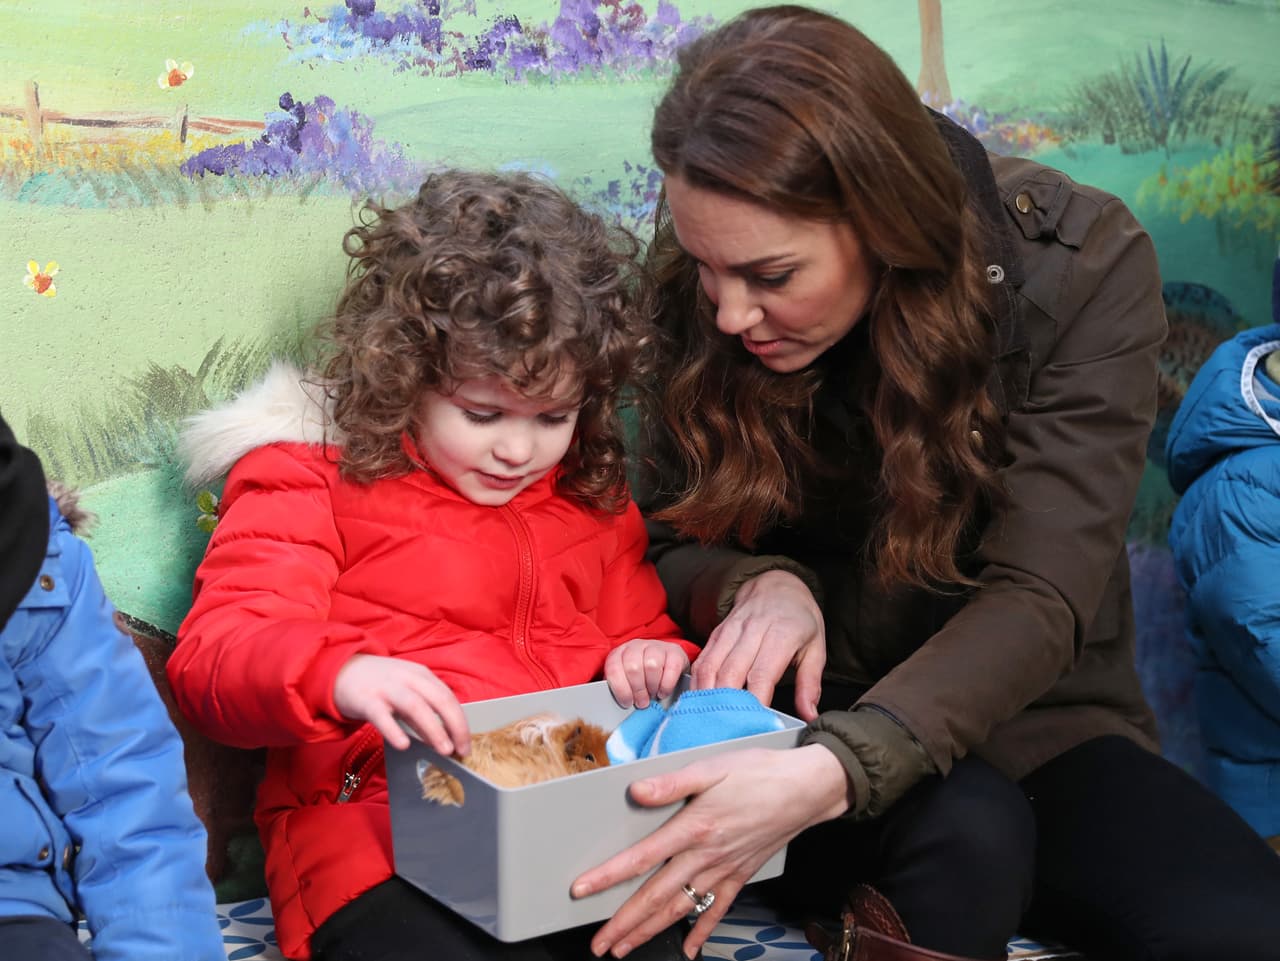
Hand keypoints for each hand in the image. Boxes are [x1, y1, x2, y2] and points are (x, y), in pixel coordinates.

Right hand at [333, 654, 470, 755]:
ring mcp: (387, 688)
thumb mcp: (405, 691)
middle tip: (462, 751)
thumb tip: (444, 738)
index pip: (448, 698)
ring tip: (444, 750)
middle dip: (455, 726)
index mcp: (421, 675)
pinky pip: (382, 715)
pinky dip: (394, 730)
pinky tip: (404, 745)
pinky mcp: (366, 699)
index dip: (460, 722)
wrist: (340, 670)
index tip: (466, 745)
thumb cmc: (379, 684)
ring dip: (433, 728)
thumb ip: (423, 712)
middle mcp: (407, 678)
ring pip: (415, 706)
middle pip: (439, 700)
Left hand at [572, 744, 849, 958]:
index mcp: (693, 827)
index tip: (581, 891)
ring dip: (651, 931)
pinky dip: (702, 931)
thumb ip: (671, 783)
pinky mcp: (740, 875)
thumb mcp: (711, 768)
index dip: (609, 876)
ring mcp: (724, 870)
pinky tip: (690, 949)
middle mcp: (706, 856)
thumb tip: (635, 792)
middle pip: (656, 896)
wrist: (805, 788)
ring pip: (681, 908)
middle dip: (624, 923)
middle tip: (600, 945)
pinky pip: (717, 909)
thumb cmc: (758, 772)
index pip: (641, 858)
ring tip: (625, 950)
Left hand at [605, 639, 689, 708]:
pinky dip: (667, 684)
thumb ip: (622, 690)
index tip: (627, 703)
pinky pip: (671, 668)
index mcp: (619, 653)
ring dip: (652, 686)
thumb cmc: (644, 678)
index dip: (620, 689)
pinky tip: (663, 691)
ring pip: (651, 665)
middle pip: (633, 667)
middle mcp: (636, 646)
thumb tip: (616, 708)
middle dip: (638, 690)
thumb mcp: (628, 682)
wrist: (668, 665)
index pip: (614, 668)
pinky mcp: (674, 651)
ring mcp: (656, 646)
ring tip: (653, 695)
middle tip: (642, 702)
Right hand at [691, 570, 826, 720]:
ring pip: (711, 667)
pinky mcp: (716, 633)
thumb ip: (810, 683)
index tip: (754, 725)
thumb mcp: (816, 648)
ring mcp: (730, 630)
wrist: (777, 585)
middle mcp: (752, 630)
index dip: (755, 702)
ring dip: (707, 697)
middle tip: (727, 731)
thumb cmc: (799, 620)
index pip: (762, 674)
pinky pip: (702, 660)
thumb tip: (809, 715)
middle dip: (726, 705)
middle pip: (731, 673)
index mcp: (780, 634)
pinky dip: (697, 683)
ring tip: (708, 722)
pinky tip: (700, 703)